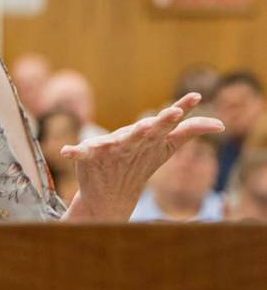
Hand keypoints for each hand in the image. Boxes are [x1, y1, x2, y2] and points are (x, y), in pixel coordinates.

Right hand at [60, 92, 223, 221]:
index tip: (193, 101)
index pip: (166, 122)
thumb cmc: (138, 160)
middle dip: (158, 123)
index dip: (178, 112)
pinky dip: (74, 151)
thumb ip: (189, 133)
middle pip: (145, 130)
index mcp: (147, 136)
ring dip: (128, 136)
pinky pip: (81, 153)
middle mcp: (128, 138)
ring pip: (118, 141)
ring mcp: (108, 147)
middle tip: (173, 114)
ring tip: (139, 130)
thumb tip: (221, 125)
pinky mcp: (89, 156)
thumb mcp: (165, 146)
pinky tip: (68, 151)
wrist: (109, 189)